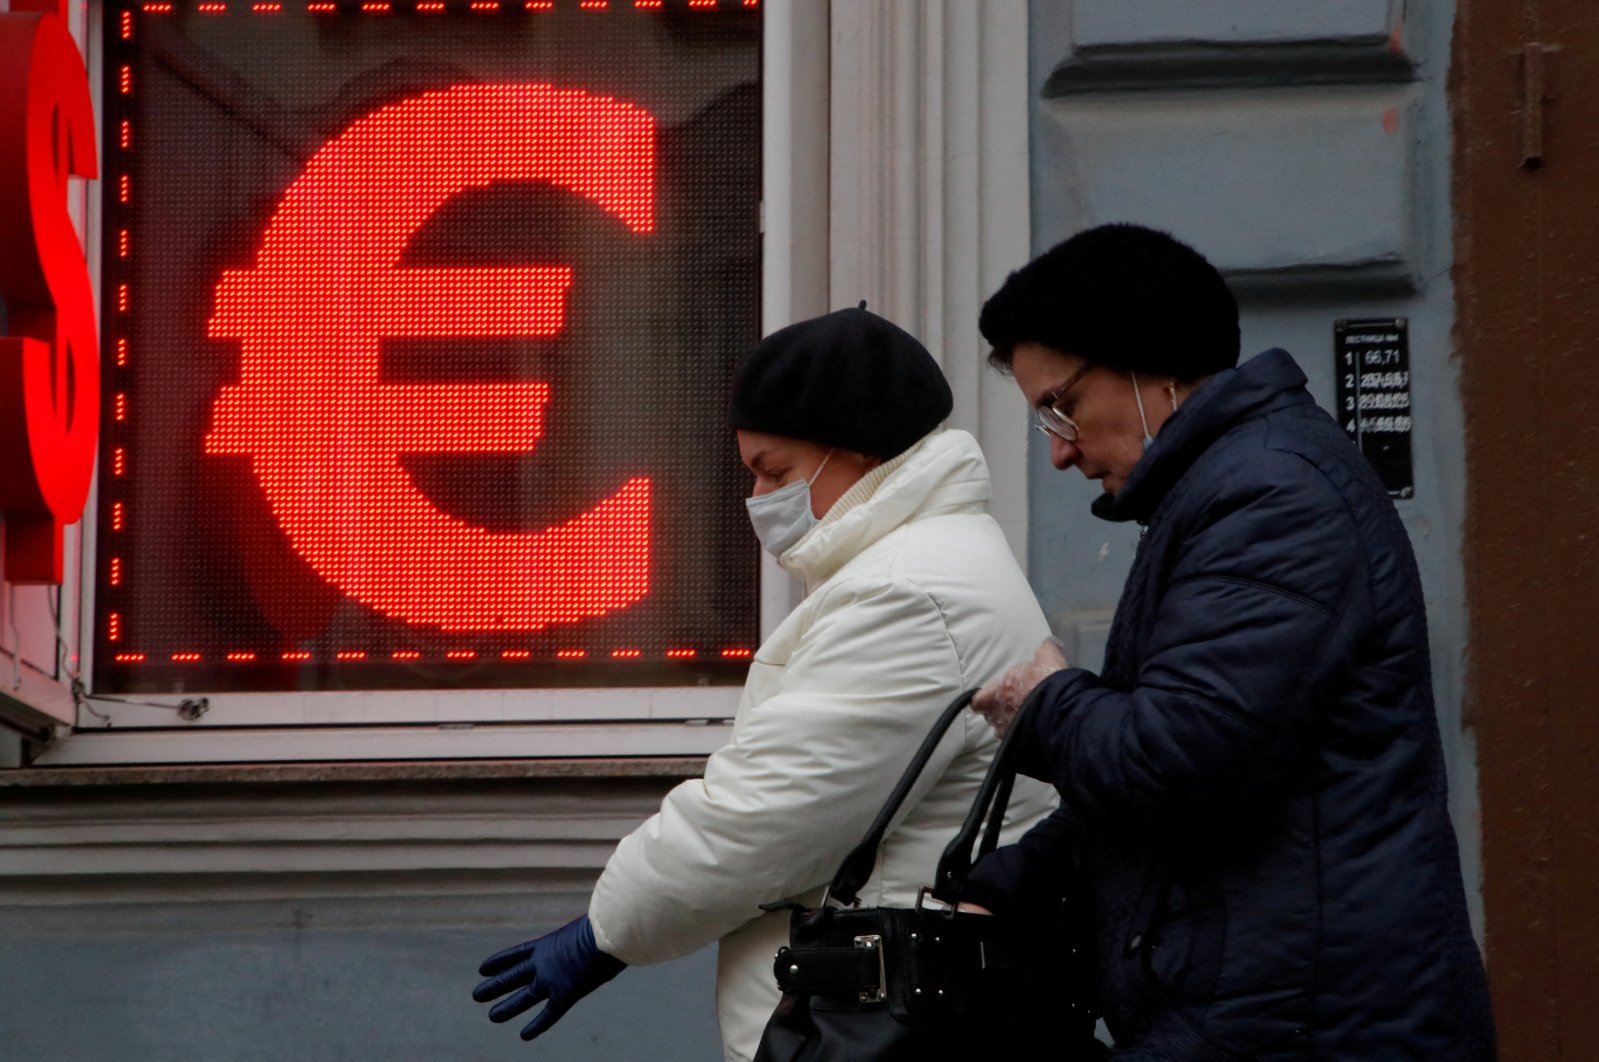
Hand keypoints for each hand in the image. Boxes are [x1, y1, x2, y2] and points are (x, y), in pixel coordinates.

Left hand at [473, 915, 625, 1040]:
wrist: (607, 933)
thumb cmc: (605, 924)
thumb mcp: (586, 926)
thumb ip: (581, 932)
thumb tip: (592, 927)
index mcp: (549, 943)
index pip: (518, 953)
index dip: (499, 962)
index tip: (482, 968)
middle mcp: (544, 962)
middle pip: (513, 976)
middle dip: (495, 986)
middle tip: (476, 995)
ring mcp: (552, 978)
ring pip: (524, 997)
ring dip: (507, 1008)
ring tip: (492, 1016)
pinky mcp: (565, 993)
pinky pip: (549, 1013)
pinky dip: (538, 1025)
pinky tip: (524, 1036)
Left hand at [972, 637, 1068, 737]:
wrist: (1064, 711)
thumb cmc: (1050, 681)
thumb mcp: (1050, 658)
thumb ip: (1046, 650)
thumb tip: (1049, 643)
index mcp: (1000, 689)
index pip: (979, 700)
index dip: (982, 700)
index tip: (986, 700)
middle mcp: (999, 712)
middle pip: (991, 715)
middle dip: (1000, 713)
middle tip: (1014, 709)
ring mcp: (1009, 731)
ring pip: (1003, 730)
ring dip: (1011, 727)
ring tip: (1025, 724)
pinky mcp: (1020, 746)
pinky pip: (1017, 743)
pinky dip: (1023, 739)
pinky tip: (1035, 735)